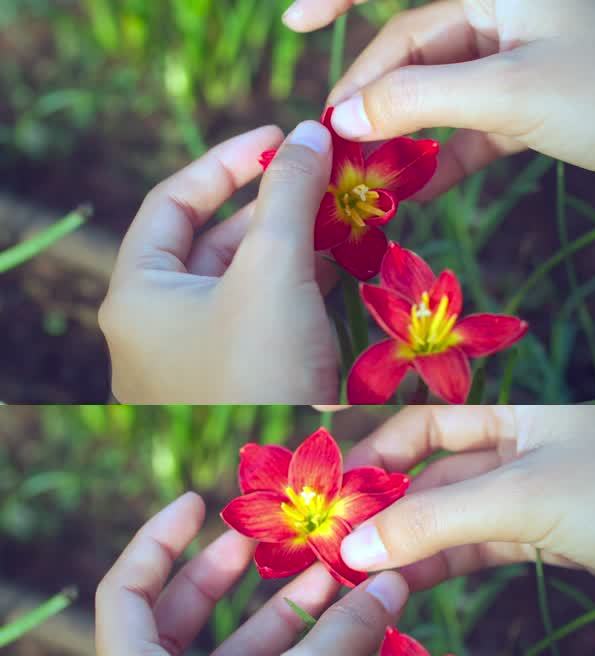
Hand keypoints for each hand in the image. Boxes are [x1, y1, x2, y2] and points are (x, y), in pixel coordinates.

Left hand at [96, 492, 411, 655]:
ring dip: (288, 613)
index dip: (159, 540)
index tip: (202, 501)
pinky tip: (355, 630)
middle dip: (232, 574)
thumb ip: (344, 625)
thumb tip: (389, 580)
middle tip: (272, 535)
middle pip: (183, 623)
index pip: (125, 596)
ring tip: (338, 575)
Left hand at [100, 122, 340, 403]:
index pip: (174, 201)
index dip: (230, 161)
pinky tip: (348, 275)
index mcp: (139, 293)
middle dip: (277, 209)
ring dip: (298, 250)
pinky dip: (304, 292)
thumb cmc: (261, 370)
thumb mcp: (275, 269)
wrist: (287, 479)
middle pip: (216, 242)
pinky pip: (268, 321)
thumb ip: (290, 194)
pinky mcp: (242, 386)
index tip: (286, 137)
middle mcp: (159, 325)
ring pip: (249, 283)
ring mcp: (200, 360)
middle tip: (330, 182)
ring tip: (349, 222)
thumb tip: (311, 132)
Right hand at [279, 0, 594, 210]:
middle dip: (376, 94)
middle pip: (420, 46)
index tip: (293, 25)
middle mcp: (512, 8)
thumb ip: (421, 100)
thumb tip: (346, 115)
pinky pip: (477, 122)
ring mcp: (528, 55)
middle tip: (334, 145)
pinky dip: (449, 151)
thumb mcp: (509, 95)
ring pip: (447, 89)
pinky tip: (419, 187)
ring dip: (409, 129)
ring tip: (367, 173)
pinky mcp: (544, 101)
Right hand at [334, 405, 594, 616]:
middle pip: (437, 476)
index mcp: (523, 410)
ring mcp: (542, 496)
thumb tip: (354, 546)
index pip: (430, 423)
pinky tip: (404, 588)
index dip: (377, 454)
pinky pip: (485, 548)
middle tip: (322, 554)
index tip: (326, 496)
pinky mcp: (557, 540)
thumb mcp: (527, 499)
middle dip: (384, 512)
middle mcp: (528, 446)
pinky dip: (446, 566)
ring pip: (457, 519)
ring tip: (348, 581)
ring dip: (407, 548)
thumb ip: (437, 520)